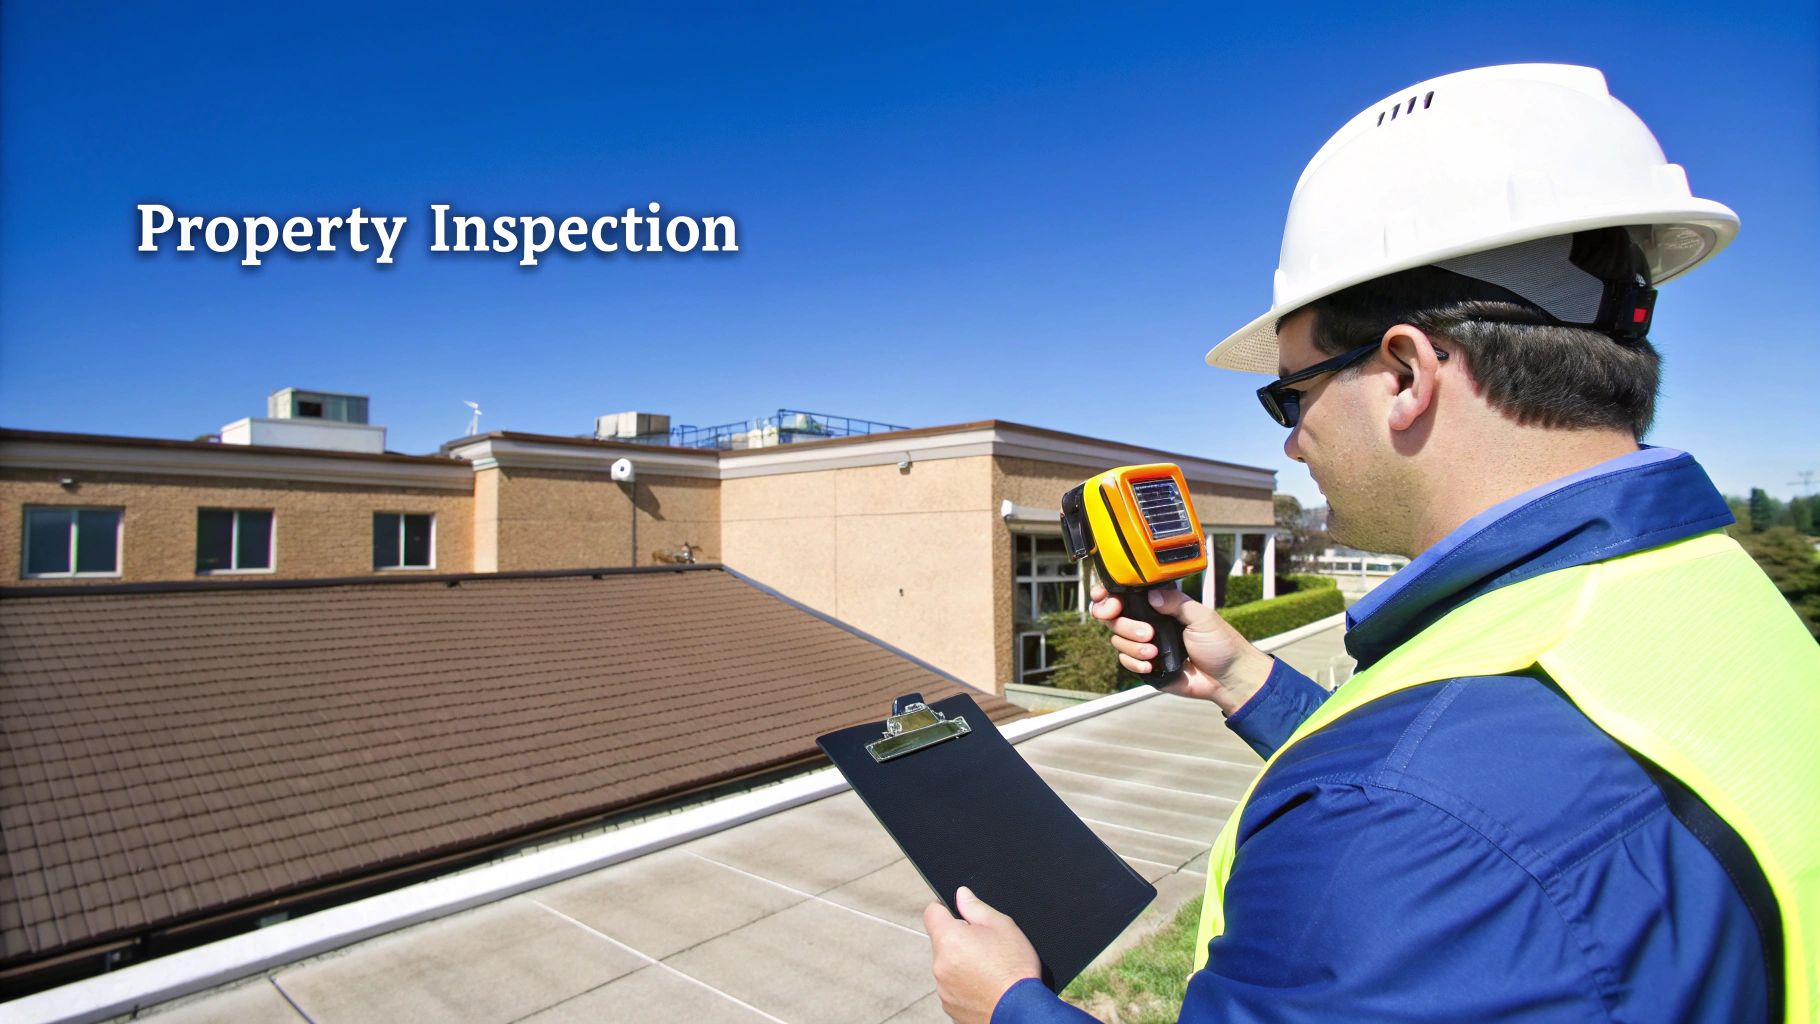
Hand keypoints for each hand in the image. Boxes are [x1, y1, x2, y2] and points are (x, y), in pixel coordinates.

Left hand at [924, 886, 1040, 1023]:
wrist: (1022, 1010)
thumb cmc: (1015, 967)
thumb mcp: (1002, 926)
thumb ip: (976, 907)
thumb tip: (961, 894)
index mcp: (949, 939)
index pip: (932, 913)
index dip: (945, 910)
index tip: (958, 915)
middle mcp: (939, 965)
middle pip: (941, 942)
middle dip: (958, 940)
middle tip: (985, 946)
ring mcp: (943, 989)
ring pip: (947, 966)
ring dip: (960, 964)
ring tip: (988, 970)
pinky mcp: (950, 1007)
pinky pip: (953, 988)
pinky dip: (965, 985)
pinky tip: (986, 986)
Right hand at [1090, 582, 1274, 714]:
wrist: (1228, 678)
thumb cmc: (1220, 644)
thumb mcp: (1201, 617)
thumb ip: (1176, 602)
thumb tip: (1151, 594)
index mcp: (1161, 606)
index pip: (1128, 595)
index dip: (1110, 596)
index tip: (1108, 602)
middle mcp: (1149, 622)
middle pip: (1115, 617)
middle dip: (1125, 624)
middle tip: (1147, 633)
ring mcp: (1145, 644)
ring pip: (1118, 640)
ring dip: (1133, 646)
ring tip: (1154, 652)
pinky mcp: (1146, 665)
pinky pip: (1125, 661)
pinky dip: (1135, 663)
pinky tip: (1151, 665)